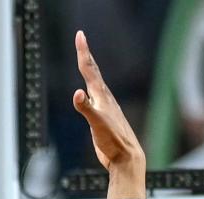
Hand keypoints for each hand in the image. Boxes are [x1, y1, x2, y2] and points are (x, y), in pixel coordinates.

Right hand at [73, 30, 144, 175]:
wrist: (127, 157)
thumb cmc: (113, 141)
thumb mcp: (97, 124)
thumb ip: (86, 108)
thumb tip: (77, 93)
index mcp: (102, 96)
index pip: (89, 69)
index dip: (83, 52)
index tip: (79, 35)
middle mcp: (104, 98)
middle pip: (93, 72)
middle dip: (85, 55)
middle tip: (80, 39)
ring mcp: (105, 108)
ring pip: (95, 83)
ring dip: (89, 70)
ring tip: (85, 60)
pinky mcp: (104, 119)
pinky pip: (95, 98)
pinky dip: (90, 89)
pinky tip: (90, 92)